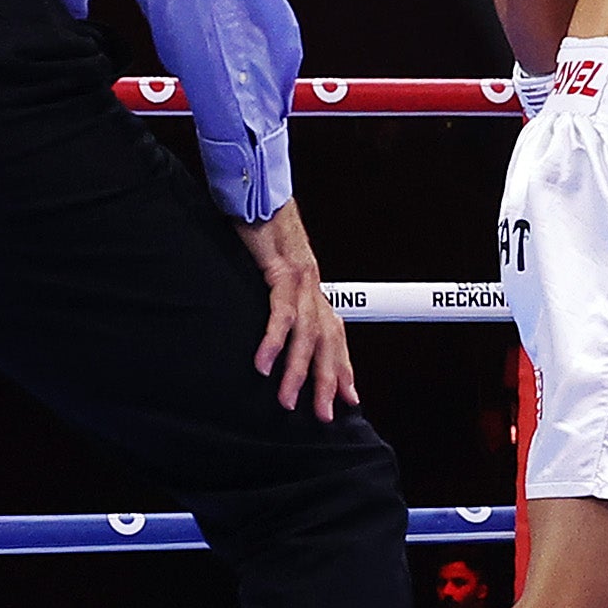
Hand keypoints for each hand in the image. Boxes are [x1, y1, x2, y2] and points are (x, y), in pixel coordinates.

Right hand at [236, 199, 356, 420]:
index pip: (335, 335)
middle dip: (327, 381)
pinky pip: (281, 312)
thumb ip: (278, 297)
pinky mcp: (281, 270)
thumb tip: (273, 324)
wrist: (257, 192)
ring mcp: (301, 279)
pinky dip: (275, 339)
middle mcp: (313, 287)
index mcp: (313, 290)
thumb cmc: (261, 231)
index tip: (350, 399)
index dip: (343, 367)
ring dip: (298, 370)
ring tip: (288, 401)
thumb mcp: (271, 272)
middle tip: (325, 415)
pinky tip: (265, 364)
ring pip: (308, 333)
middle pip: (328, 341)